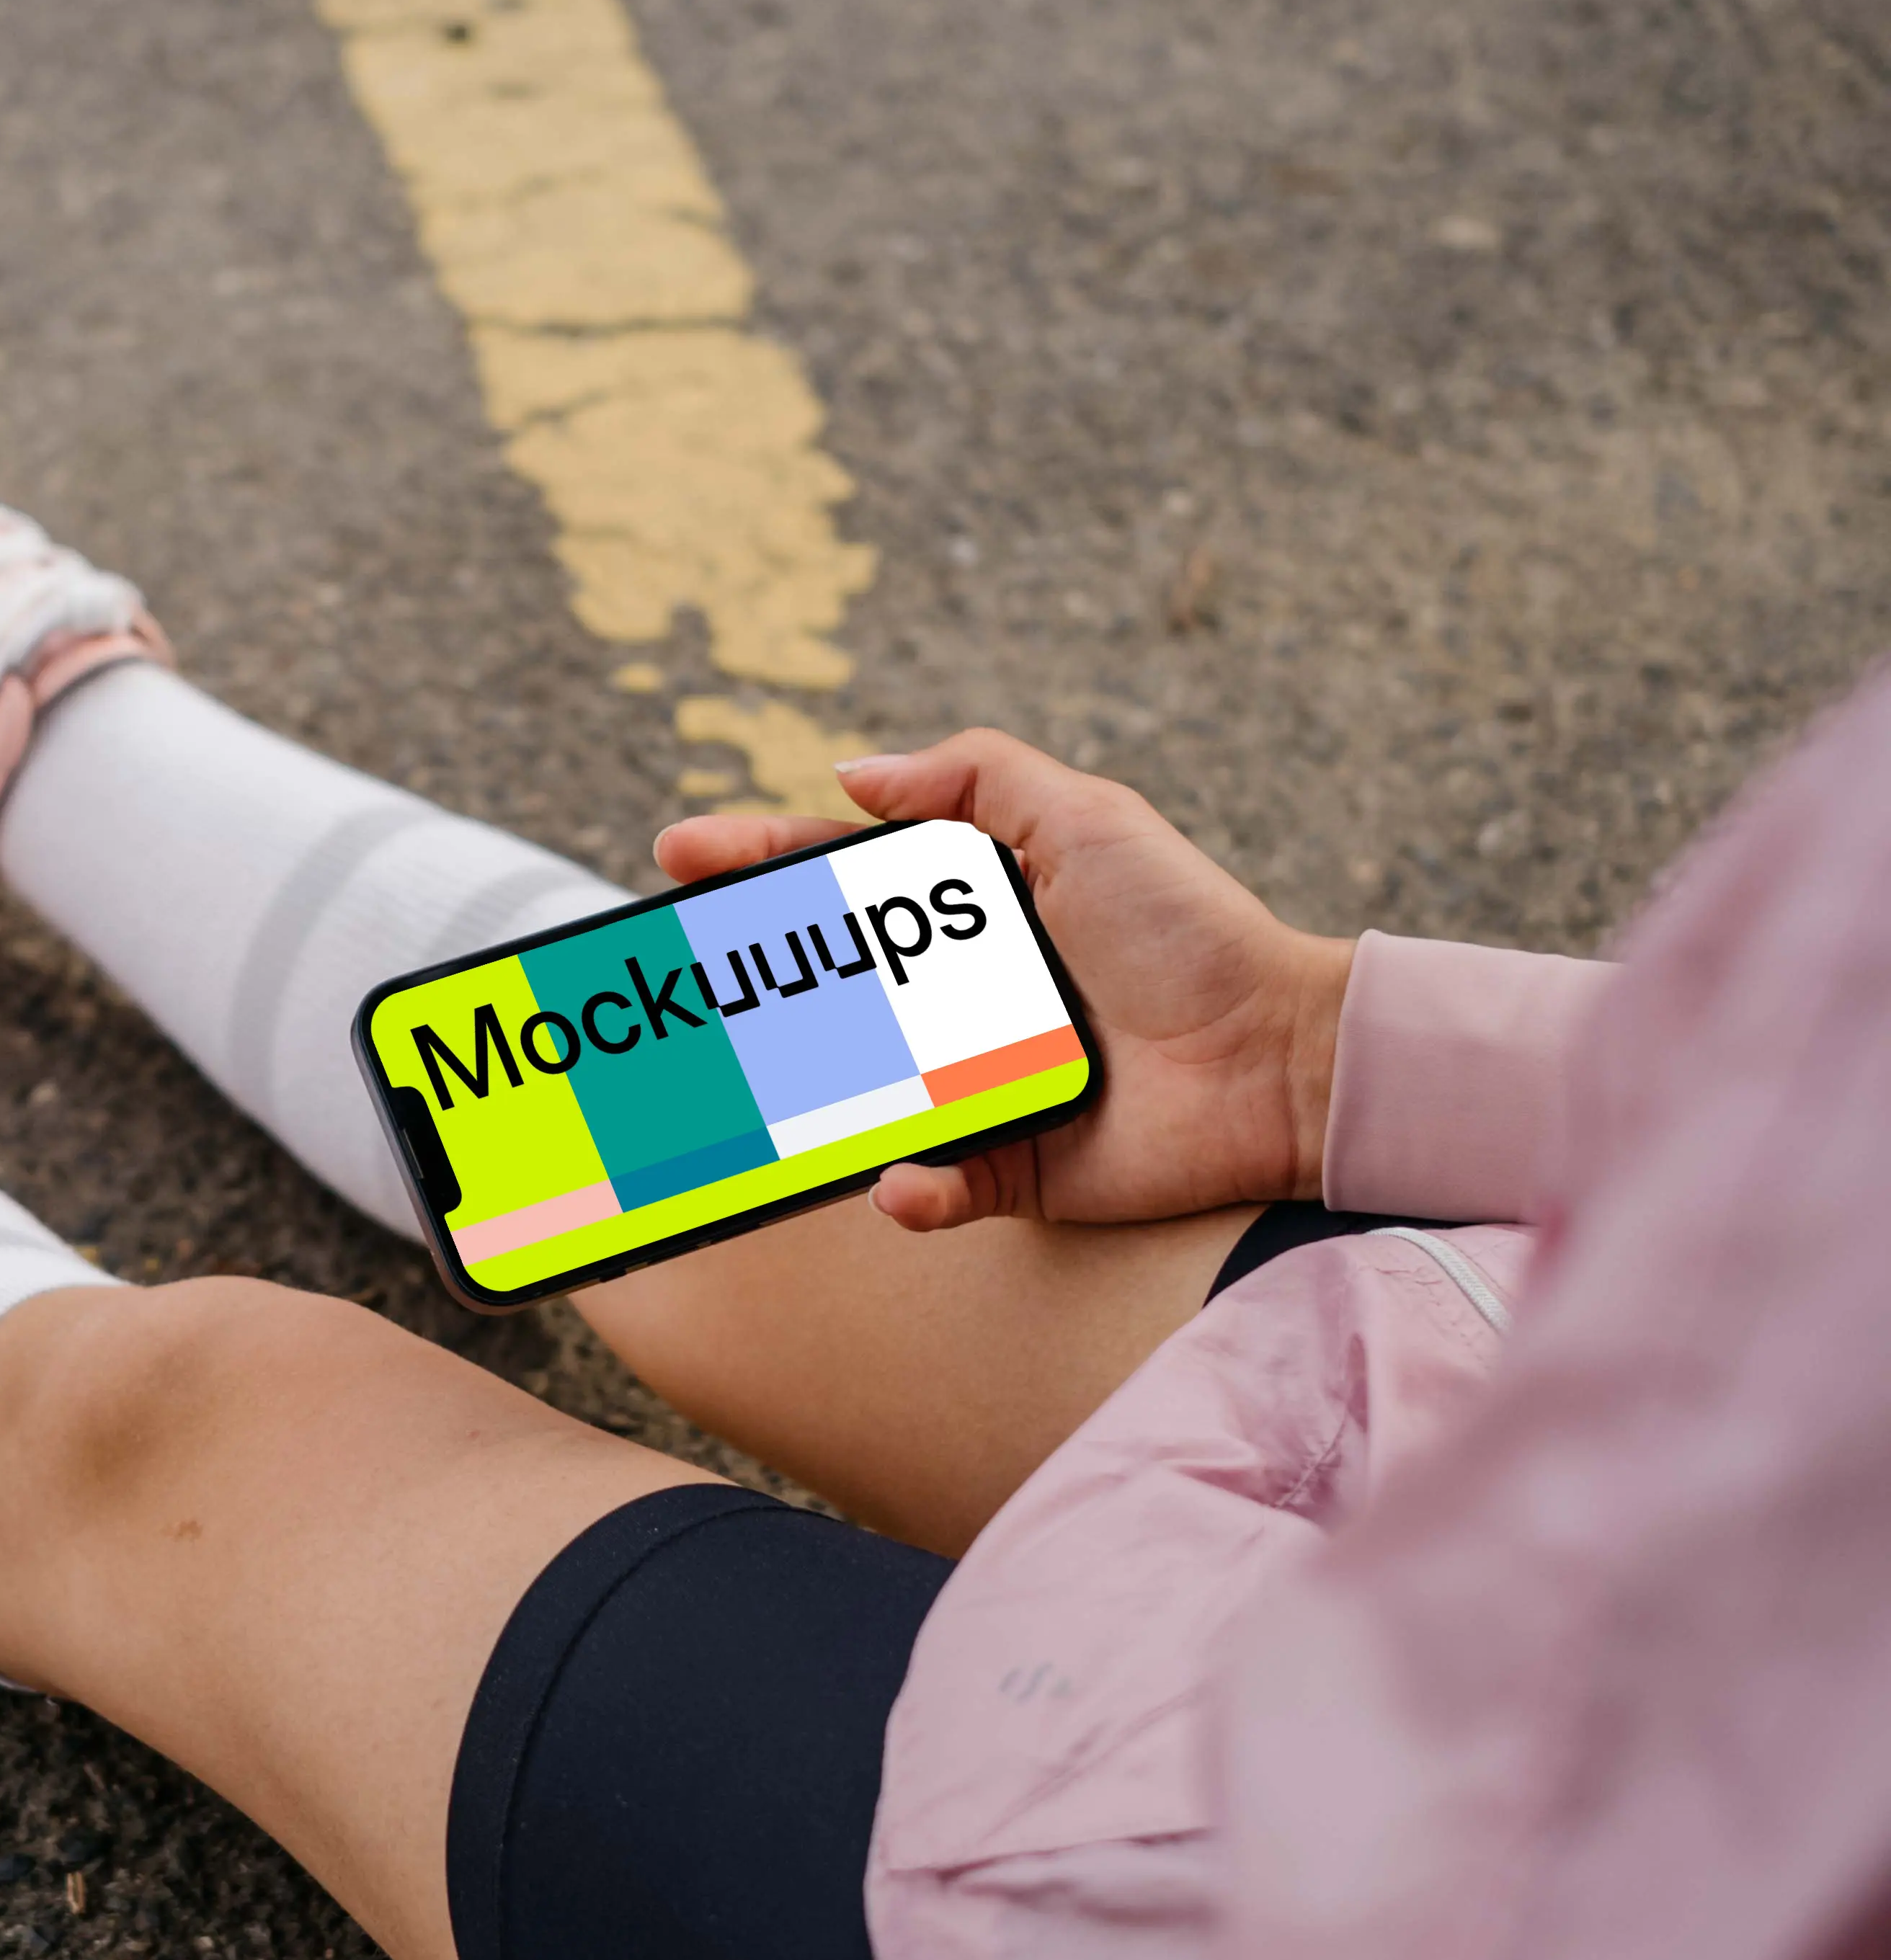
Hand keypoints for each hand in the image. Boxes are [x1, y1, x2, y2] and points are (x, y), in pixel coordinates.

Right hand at [654, 731, 1351, 1231]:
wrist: (1278, 1059)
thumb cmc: (1190, 932)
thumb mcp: (1087, 817)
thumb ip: (976, 773)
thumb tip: (852, 771)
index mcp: (976, 912)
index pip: (844, 880)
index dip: (760, 862)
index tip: (681, 856)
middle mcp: (964, 1001)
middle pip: (828, 987)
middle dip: (750, 986)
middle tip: (687, 982)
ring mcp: (980, 1087)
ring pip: (858, 1097)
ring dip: (804, 1098)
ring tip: (756, 1091)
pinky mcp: (1013, 1170)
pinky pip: (934, 1185)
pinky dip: (913, 1188)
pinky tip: (899, 1178)